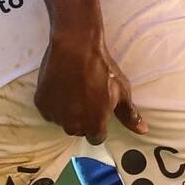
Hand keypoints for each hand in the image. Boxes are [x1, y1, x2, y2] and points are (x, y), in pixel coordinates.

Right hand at [34, 29, 146, 144]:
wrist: (76, 46)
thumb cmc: (102, 68)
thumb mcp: (122, 91)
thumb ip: (130, 115)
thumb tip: (143, 131)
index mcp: (94, 125)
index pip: (96, 138)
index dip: (99, 125)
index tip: (98, 110)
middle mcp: (73, 125)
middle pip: (78, 130)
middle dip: (83, 119)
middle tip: (86, 97)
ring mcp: (55, 115)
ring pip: (62, 121)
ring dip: (68, 111)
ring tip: (73, 90)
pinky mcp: (41, 104)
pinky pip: (49, 111)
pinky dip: (55, 103)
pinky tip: (62, 87)